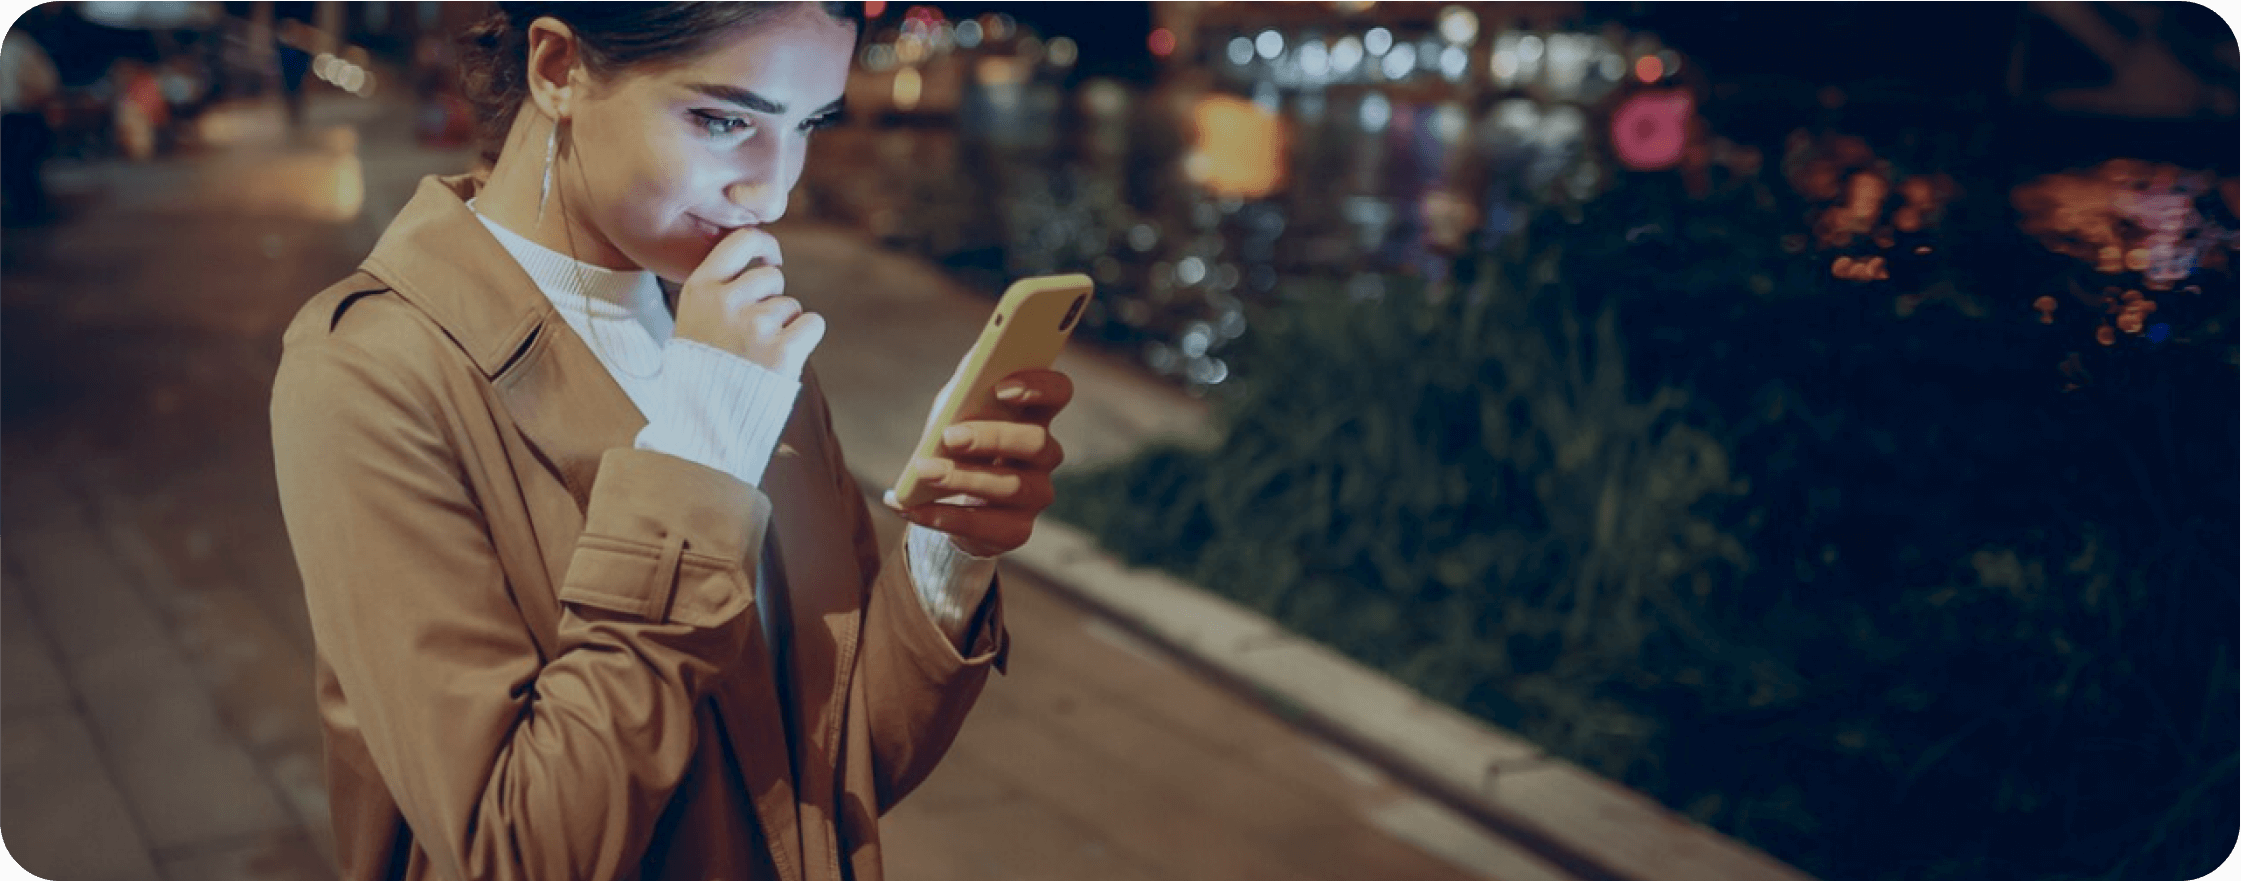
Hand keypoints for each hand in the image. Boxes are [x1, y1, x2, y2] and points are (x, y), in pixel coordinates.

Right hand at [673, 227, 824, 379]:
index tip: (771, 257)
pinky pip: (813, 323)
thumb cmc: (703, 369)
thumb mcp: (693, 319)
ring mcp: (754, 326)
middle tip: (754, 331)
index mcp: (699, 289)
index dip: (764, 244)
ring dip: (785, 325)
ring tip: (759, 353)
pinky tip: (784, 356)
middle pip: (773, 276)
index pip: (741, 241)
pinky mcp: (781, 351)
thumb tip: (763, 259)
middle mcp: (725, 302)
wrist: (705, 421)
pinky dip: (805, 337)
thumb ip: (719, 289)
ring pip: (791, 305)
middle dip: (772, 298)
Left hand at [884, 369, 1073, 557]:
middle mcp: (1045, 456)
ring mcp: (1036, 495)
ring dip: (962, 478)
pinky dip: (943, 516)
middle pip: (1036, 442)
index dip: (1040, 386)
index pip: (1059, 392)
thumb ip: (966, 385)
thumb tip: (974, 362)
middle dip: (993, 437)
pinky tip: (911, 507)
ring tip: (923, 471)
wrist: (950, 500)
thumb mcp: (956, 408)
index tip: (1002, 387)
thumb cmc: (957, 442)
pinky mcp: (1017, 530)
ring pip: (1011, 486)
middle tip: (950, 436)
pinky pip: (986, 526)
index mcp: (1035, 415)